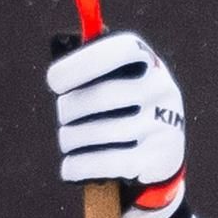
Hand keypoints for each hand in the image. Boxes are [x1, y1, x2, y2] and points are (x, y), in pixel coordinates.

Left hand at [46, 29, 188, 217]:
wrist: (159, 160)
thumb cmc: (121, 112)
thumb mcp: (115, 83)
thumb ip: (89, 70)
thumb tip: (57, 74)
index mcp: (150, 64)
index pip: (119, 51)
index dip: (80, 64)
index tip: (55, 81)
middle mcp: (161, 90)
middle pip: (94, 98)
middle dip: (67, 111)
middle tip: (66, 118)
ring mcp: (162, 126)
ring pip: (90, 134)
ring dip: (69, 141)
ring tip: (72, 141)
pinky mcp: (155, 160)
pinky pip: (98, 163)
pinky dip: (75, 167)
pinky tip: (71, 167)